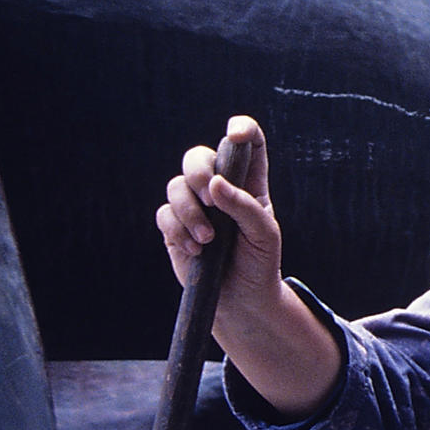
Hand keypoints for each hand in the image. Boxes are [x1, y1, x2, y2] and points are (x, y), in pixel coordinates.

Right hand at [157, 114, 282, 305]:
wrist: (242, 301)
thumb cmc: (260, 263)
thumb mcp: (264, 234)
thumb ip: (244, 206)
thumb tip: (215, 184)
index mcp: (249, 183)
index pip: (247, 143)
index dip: (241, 128)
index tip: (234, 135)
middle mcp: (219, 189)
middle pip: (199, 156)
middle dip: (199, 172)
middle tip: (211, 199)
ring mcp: (194, 207)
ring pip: (176, 185)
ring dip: (189, 211)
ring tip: (208, 239)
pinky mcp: (175, 227)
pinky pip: (164, 214)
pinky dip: (178, 230)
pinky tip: (196, 250)